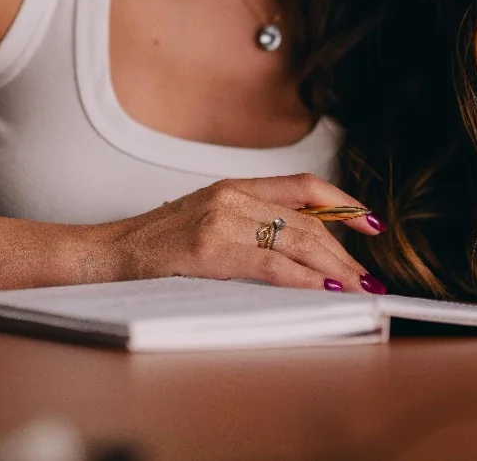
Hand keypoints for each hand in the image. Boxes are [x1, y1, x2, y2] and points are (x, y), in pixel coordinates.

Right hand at [98, 174, 387, 293]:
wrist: (106, 253)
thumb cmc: (153, 246)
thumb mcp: (204, 222)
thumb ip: (246, 226)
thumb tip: (297, 251)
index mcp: (232, 187)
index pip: (302, 186)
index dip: (342, 204)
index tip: (370, 223)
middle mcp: (231, 196)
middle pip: (307, 219)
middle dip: (344, 251)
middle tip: (367, 277)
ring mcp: (220, 220)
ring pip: (296, 240)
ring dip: (334, 268)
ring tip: (357, 289)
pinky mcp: (209, 249)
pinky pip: (270, 265)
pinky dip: (303, 279)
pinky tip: (323, 290)